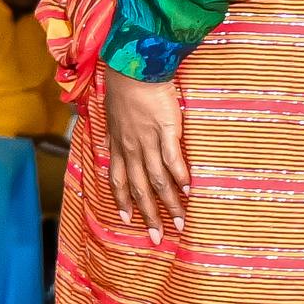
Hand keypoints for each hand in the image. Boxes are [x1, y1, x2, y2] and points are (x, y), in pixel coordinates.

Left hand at [103, 70, 188, 231]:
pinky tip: (189, 191)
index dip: (122, 202)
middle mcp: (131, 148)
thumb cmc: (125, 88)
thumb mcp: (115, 115)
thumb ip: (119, 133)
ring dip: (169, 203)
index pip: (118, 180)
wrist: (134, 66)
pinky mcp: (166, 130)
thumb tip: (121, 142)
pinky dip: (180, 177)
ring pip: (157, 179)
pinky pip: (172, 159)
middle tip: (157, 237)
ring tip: (179, 222)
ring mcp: (148, 140)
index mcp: (118, 145)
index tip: (127, 221)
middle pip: (139, 188)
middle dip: (148, 215)